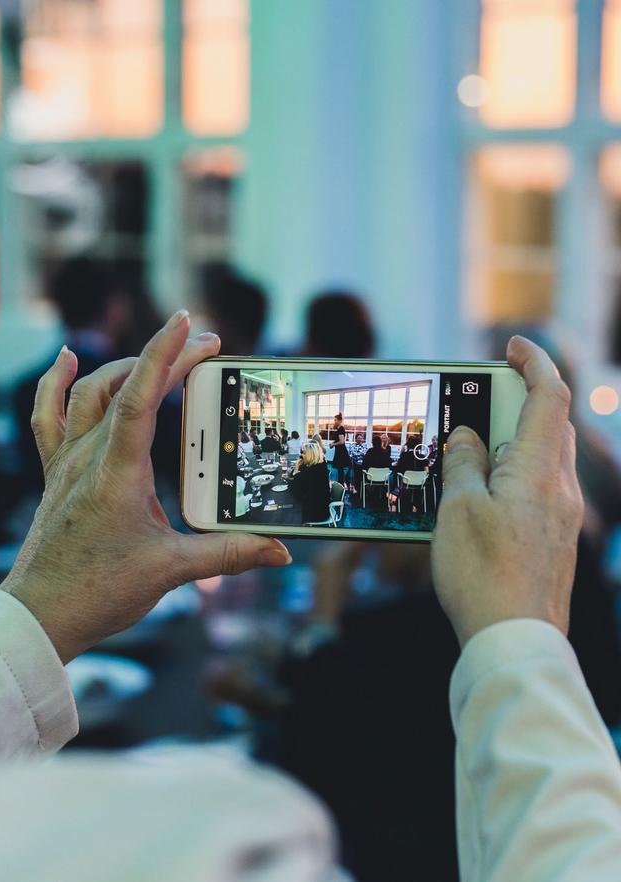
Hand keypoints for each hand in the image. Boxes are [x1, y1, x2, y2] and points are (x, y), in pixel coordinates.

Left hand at [1, 311, 292, 662]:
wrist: (38, 615)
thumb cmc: (98, 593)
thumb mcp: (170, 570)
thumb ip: (227, 554)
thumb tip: (278, 550)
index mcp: (116, 473)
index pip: (142, 397)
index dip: (166, 354)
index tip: (190, 323)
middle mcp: (86, 457)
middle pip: (124, 387)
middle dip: (167, 358)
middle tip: (207, 348)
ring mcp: (65, 462)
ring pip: (88, 393)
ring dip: (125, 367)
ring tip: (161, 357)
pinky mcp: (54, 474)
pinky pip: (48, 416)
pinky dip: (56, 383)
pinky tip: (67, 359)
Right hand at [431, 337, 582, 645]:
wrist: (514, 638)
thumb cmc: (483, 574)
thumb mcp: (457, 509)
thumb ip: (463, 464)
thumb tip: (465, 436)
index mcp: (538, 472)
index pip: (549, 398)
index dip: (535, 363)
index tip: (514, 345)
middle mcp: (559, 489)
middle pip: (550, 425)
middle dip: (520, 400)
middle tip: (479, 395)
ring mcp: (560, 516)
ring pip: (542, 458)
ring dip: (510, 440)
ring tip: (468, 448)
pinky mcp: (552, 539)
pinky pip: (535, 489)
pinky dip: (510, 473)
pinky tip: (479, 493)